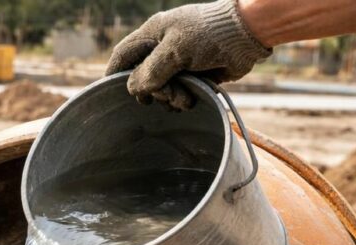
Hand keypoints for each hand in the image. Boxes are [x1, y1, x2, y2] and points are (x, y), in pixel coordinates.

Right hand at [105, 0, 269, 110]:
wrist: (246, 35)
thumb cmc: (209, 34)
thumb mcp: (175, 50)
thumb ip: (151, 70)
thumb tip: (133, 88)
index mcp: (153, 34)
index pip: (123, 55)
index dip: (114, 74)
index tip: (109, 93)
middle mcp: (163, 48)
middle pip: (142, 78)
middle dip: (154, 92)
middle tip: (168, 96)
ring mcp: (179, 62)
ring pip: (161, 89)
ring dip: (170, 98)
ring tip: (185, 98)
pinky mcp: (194, 74)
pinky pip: (178, 93)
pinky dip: (182, 99)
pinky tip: (191, 99)